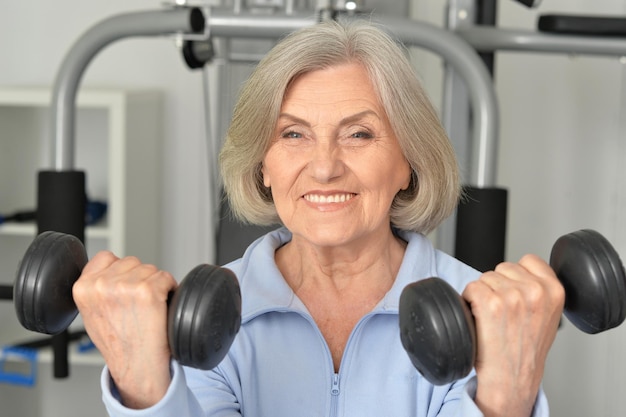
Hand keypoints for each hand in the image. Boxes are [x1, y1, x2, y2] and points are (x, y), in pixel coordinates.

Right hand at [72, 251, 177, 408]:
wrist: (136, 366)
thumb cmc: (118, 344)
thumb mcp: (91, 313)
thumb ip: (95, 289)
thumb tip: (109, 269)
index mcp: (82, 288)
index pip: (105, 257)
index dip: (120, 272)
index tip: (124, 290)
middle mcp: (101, 285)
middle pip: (131, 261)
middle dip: (138, 278)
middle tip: (137, 305)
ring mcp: (125, 287)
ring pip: (150, 269)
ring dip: (154, 284)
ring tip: (147, 309)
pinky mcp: (148, 291)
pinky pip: (165, 277)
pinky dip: (169, 289)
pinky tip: (161, 307)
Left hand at [462, 254, 564, 416]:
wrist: (511, 378)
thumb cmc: (526, 350)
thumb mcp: (548, 315)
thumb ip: (541, 290)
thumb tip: (522, 270)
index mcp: (554, 290)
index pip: (529, 260)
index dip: (516, 276)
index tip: (516, 294)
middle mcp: (535, 291)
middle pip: (503, 268)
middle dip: (498, 286)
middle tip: (504, 313)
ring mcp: (512, 296)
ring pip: (485, 277)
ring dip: (483, 294)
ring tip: (493, 318)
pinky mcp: (490, 303)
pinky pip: (471, 287)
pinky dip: (468, 301)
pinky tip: (480, 318)